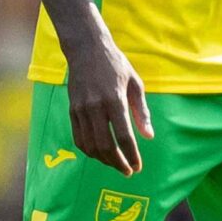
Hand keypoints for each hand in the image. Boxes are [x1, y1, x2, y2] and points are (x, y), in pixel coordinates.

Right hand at [67, 28, 151, 174]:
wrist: (86, 49)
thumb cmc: (116, 65)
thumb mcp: (135, 84)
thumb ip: (142, 111)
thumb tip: (149, 136)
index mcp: (115, 100)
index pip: (124, 136)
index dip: (131, 155)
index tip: (137, 166)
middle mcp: (96, 107)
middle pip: (106, 146)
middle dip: (118, 163)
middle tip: (128, 171)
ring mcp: (81, 109)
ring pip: (90, 145)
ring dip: (103, 160)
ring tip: (115, 163)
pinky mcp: (72, 110)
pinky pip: (79, 138)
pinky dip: (89, 150)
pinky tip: (99, 154)